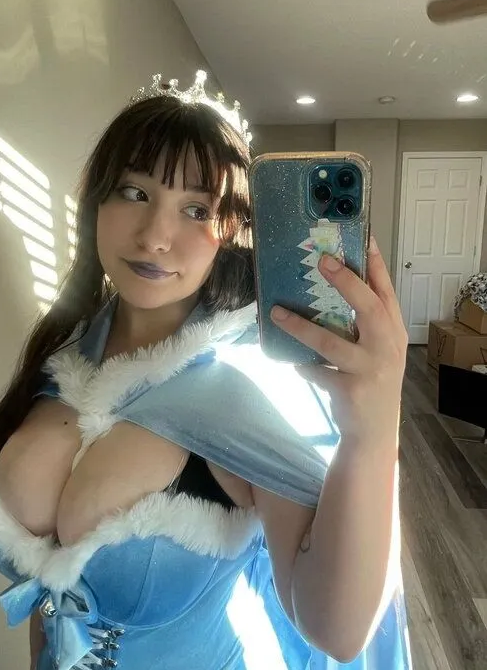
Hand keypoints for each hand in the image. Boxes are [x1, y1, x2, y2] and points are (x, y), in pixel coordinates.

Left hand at [270, 236, 407, 441]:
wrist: (374, 431)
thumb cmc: (371, 381)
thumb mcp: (377, 350)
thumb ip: (362, 325)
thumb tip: (326, 289)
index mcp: (393, 332)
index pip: (387, 291)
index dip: (376, 264)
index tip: (365, 237)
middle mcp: (387, 348)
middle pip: (369, 309)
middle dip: (347, 282)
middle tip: (323, 261)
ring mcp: (370, 370)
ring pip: (331, 343)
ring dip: (300, 327)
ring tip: (276, 313)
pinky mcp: (350, 390)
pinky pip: (317, 372)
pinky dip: (302, 365)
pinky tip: (291, 361)